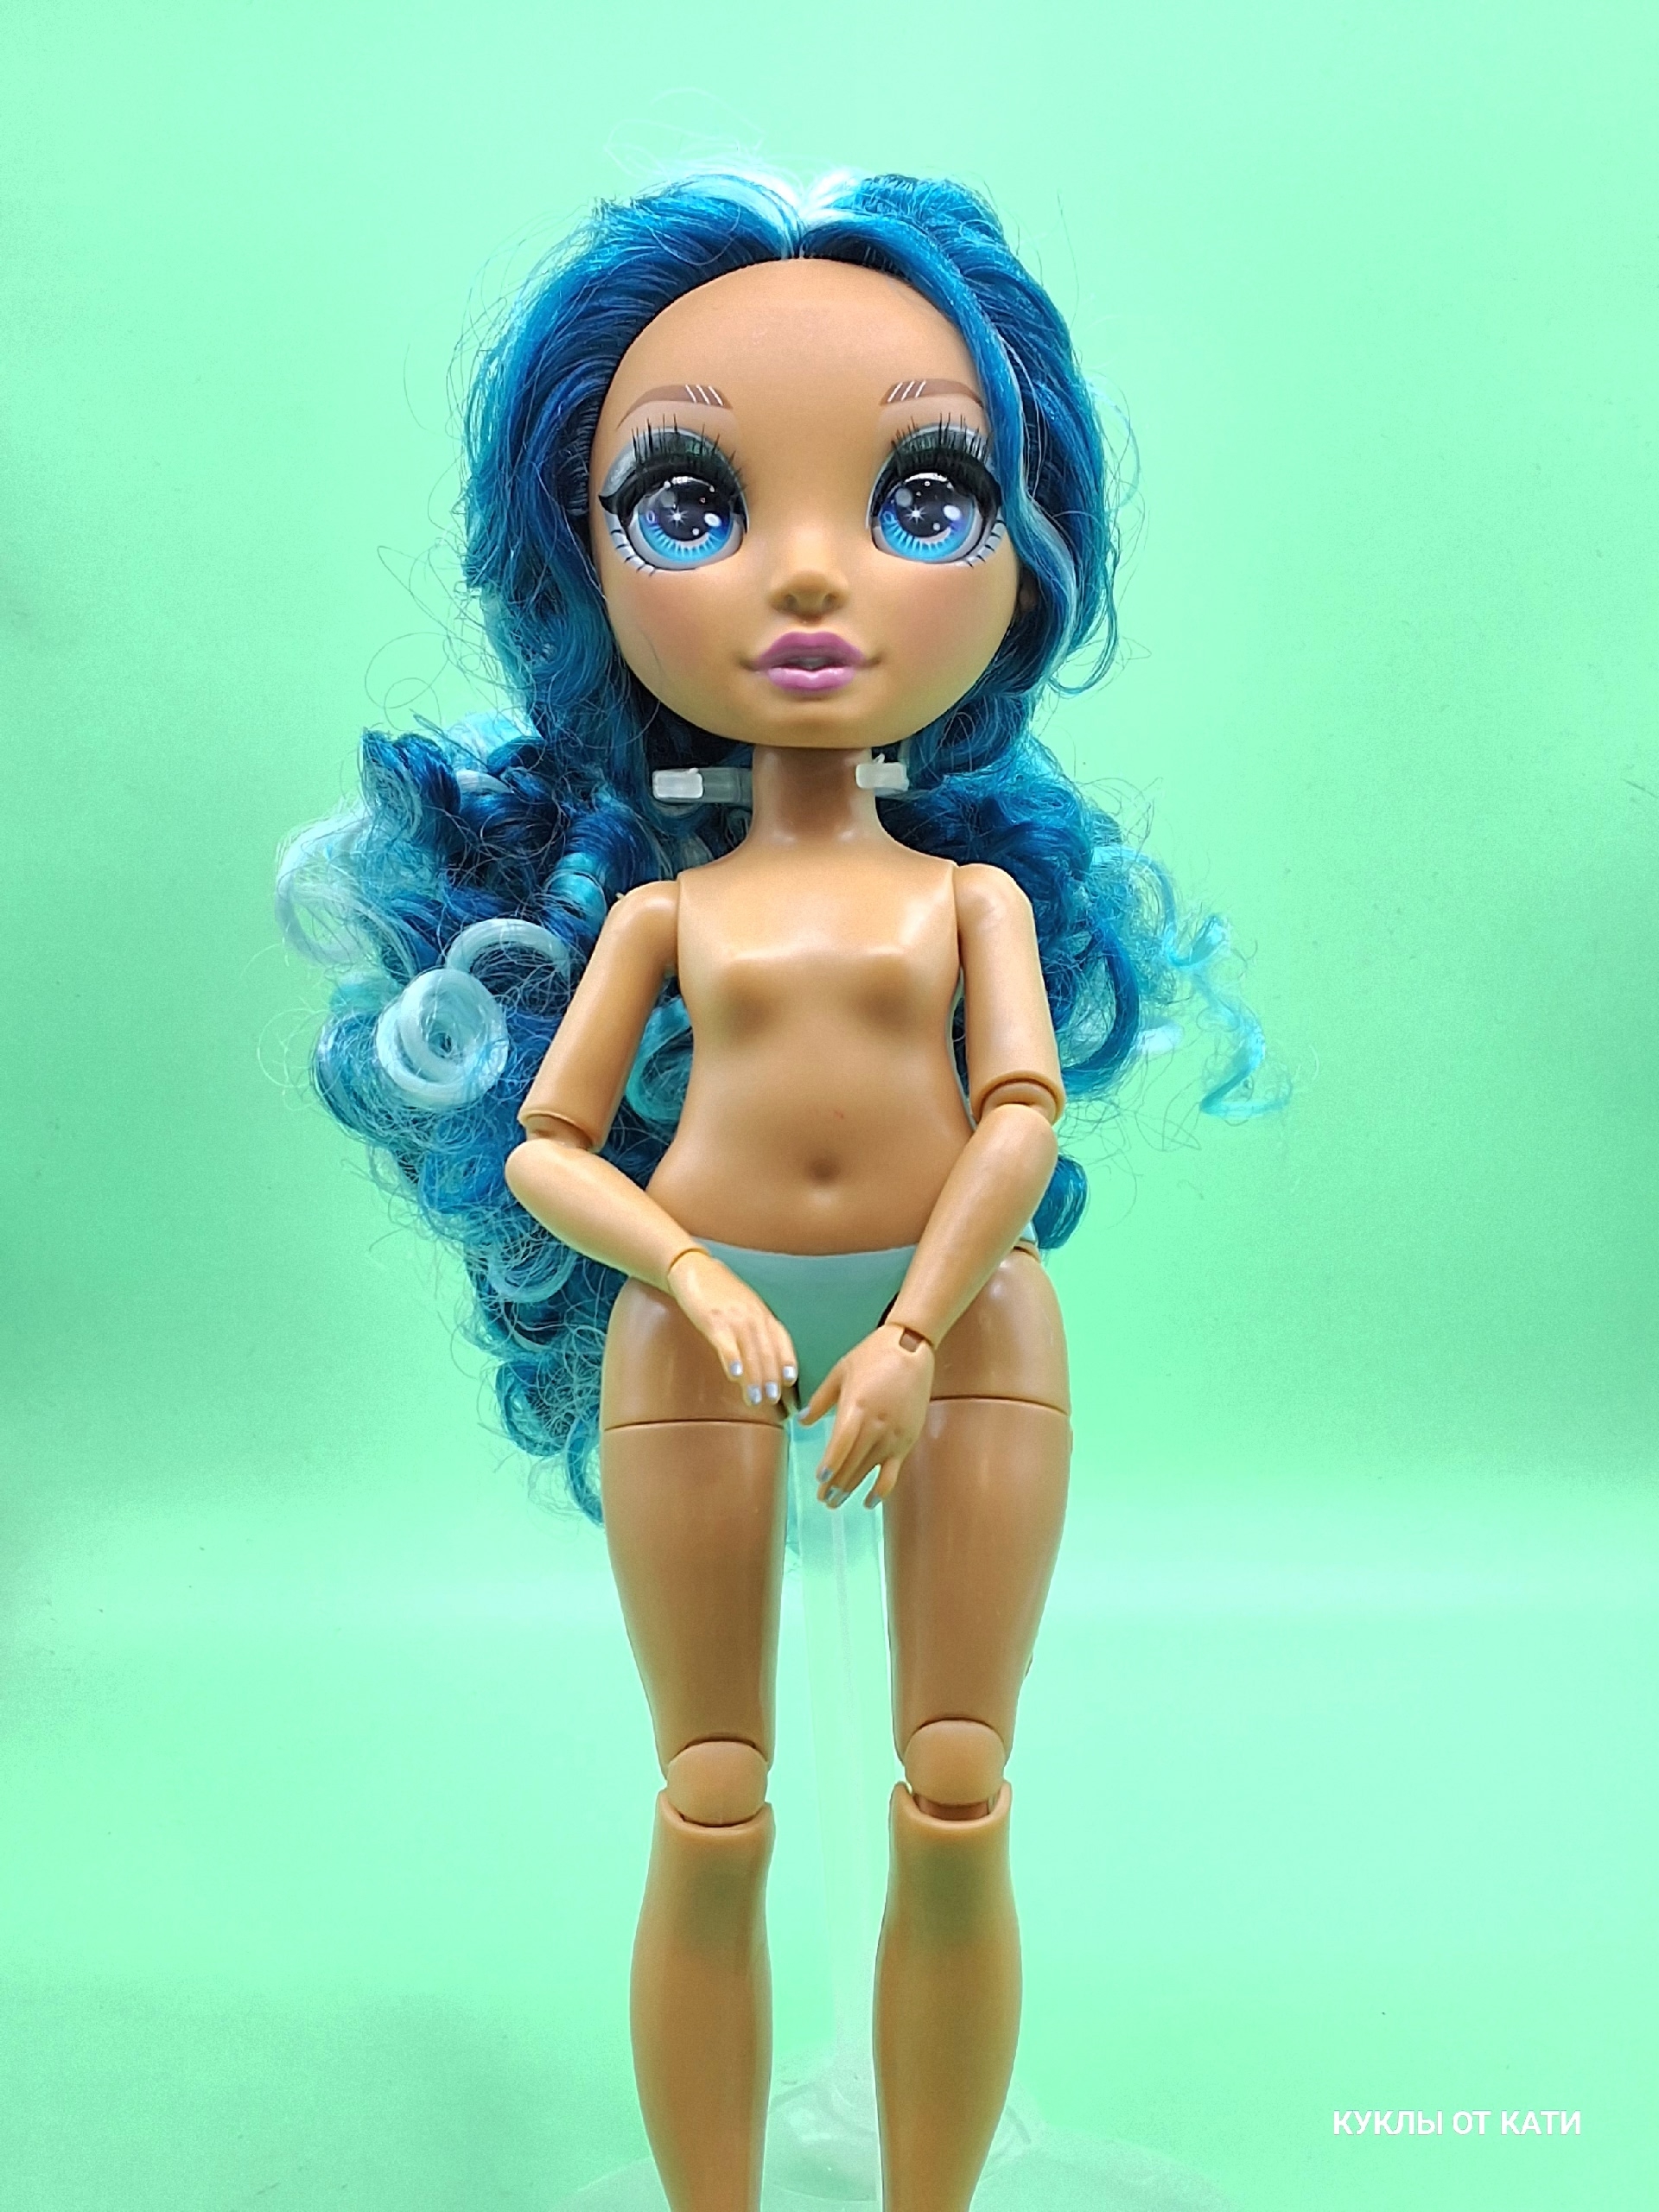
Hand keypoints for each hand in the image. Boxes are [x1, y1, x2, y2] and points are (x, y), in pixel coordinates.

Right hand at [665, 1249, 797, 1406]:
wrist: (695, 1268)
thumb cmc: (721, 1292)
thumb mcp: (747, 1308)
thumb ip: (757, 1330)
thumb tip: (765, 1361)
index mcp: (764, 1315)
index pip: (783, 1343)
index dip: (788, 1365)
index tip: (791, 1386)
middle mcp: (754, 1317)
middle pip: (769, 1353)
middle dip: (772, 1380)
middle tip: (774, 1404)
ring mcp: (735, 1318)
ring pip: (751, 1353)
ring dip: (755, 1379)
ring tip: (755, 1400)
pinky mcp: (713, 1320)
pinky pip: (727, 1344)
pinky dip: (733, 1361)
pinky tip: (735, 1376)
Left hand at [802, 1323, 934, 1508]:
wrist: (912, 1349)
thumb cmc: (873, 1355)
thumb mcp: (840, 1371)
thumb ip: (821, 1400)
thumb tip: (803, 1421)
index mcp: (858, 1407)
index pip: (842, 1445)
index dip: (831, 1464)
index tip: (820, 1479)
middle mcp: (876, 1425)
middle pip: (852, 1462)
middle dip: (835, 1483)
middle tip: (822, 1498)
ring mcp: (893, 1435)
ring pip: (869, 1470)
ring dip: (851, 1488)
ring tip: (835, 1502)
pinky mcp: (907, 1440)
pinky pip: (892, 1472)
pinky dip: (880, 1489)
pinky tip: (868, 1501)